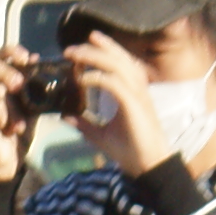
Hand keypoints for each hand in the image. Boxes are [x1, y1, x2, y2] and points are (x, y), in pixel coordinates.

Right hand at [0, 44, 42, 181]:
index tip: (27, 58)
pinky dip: (5, 118)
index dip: (10, 52)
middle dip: (6, 71)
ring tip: (19, 123)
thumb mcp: (29, 102)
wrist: (9, 159)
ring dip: (12, 107)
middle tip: (20, 85)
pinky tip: (9, 128)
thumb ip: (31, 82)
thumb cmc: (16, 129)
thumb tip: (36, 59)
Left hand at [75, 38, 166, 175]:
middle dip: (94, 47)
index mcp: (132, 91)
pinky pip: (113, 82)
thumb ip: (85, 124)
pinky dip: (96, 78)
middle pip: (117, 57)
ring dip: (94, 56)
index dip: (102, 50)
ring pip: (116, 64)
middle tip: (70, 49)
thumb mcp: (101, 135)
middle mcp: (137, 88)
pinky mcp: (134, 104)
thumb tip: (66, 116)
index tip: (81, 48)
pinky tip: (82, 80)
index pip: (119, 61)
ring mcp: (137, 94)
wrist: (149, 167)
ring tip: (74, 55)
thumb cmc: (132, 151)